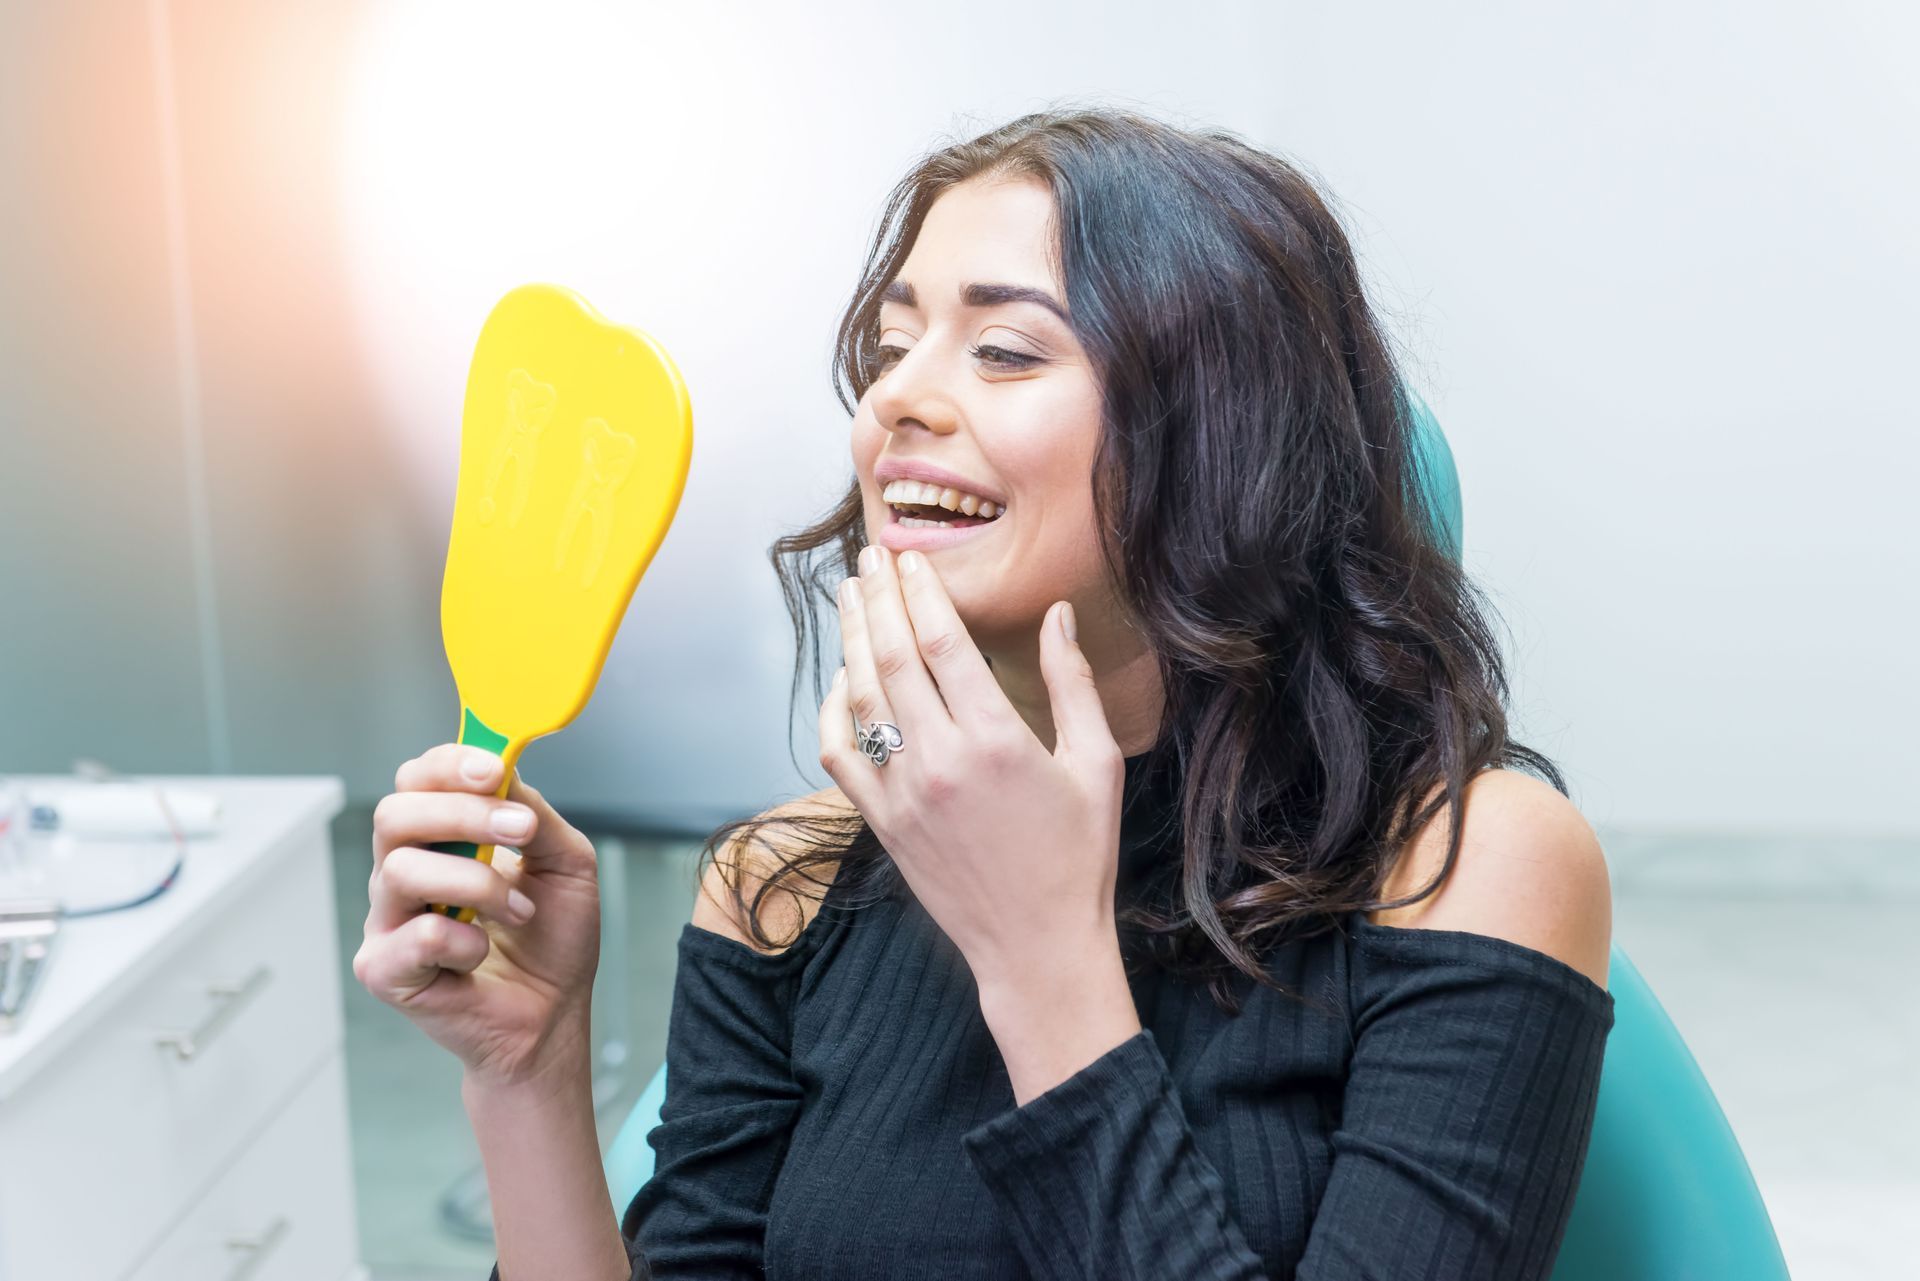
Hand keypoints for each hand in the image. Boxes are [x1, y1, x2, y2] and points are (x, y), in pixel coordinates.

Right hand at [352, 743, 602, 1087]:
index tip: (495, 769)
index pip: (418, 779)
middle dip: (462, 813)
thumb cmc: (553, 938)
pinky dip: (465, 942)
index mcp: (440, 837)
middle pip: (395, 813)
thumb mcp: (565, 861)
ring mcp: (387, 920)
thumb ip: (534, 813)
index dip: (450, 765)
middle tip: (521, 829)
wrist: (554, 1014)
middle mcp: (404, 871)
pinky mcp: (384, 969)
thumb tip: (504, 770)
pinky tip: (483, 956)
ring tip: (520, 911)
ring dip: (478, 884)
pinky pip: (415, 937)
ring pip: (402, 870)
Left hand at [820, 545, 1128, 993]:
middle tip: (869, 557)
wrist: (1038, 946)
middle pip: (892, 657)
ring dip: (852, 640)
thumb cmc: (1079, 856)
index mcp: (997, 740)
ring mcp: (903, 794)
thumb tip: (1057, 615)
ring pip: (861, 698)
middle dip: (878, 599)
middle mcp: (941, 761)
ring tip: (851, 597)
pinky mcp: (883, 824)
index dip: (921, 592)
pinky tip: (841, 679)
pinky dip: (832, 711)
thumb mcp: (1096, 764)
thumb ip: (1072, 683)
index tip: (910, 558)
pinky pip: (841, 755)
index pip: (943, 643)